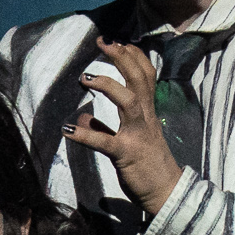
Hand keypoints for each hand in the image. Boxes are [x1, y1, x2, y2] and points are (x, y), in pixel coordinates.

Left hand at [62, 37, 182, 217]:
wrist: (168, 193)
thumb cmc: (149, 167)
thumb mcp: (128, 143)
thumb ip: (105, 129)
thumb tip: (80, 120)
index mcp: (147, 113)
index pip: (146, 75)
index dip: (132, 55)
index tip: (116, 41)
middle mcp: (145, 119)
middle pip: (139, 79)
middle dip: (122, 57)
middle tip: (103, 41)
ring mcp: (137, 135)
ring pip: (128, 101)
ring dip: (107, 85)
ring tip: (84, 77)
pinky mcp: (126, 155)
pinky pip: (105, 142)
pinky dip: (85, 135)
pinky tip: (67, 130)